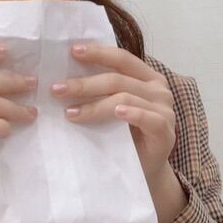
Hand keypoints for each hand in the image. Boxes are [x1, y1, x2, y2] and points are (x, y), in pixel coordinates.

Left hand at [50, 44, 185, 222]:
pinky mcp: (165, 130)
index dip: (98, 53)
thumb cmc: (126, 136)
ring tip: (69, 113)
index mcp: (148, 77)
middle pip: (118, 79)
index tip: (72, 52)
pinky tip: (116, 113)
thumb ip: (103, 91)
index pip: (122, 58)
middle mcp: (159, 89)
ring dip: (94, 104)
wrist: (144, 170)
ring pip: (125, 97)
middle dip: (84, 83)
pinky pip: (147, 118)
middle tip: (57, 90)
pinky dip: (132, 113)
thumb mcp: (113, 108)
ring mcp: (165, 109)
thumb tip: (65, 76)